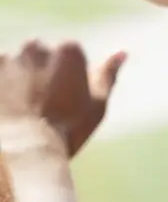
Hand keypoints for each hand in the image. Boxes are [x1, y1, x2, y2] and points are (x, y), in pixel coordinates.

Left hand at [0, 41, 125, 158]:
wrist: (24, 154)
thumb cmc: (67, 130)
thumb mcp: (97, 104)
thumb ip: (107, 74)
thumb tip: (121, 53)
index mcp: (69, 50)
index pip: (68, 54)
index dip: (66, 79)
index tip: (62, 101)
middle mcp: (37, 48)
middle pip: (38, 54)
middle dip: (38, 73)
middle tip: (38, 105)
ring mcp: (8, 59)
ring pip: (12, 64)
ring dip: (14, 81)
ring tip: (18, 110)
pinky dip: (0, 88)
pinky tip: (6, 109)